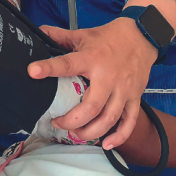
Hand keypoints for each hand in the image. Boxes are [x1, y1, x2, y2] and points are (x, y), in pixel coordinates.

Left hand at [28, 18, 157, 148]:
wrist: (142, 37)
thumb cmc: (110, 37)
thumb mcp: (83, 34)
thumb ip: (61, 36)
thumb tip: (39, 32)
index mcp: (92, 58)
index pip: (68, 64)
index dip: (50, 68)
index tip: (33, 71)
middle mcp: (108, 77)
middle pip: (91, 107)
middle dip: (72, 120)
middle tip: (57, 123)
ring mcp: (123, 90)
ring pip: (108, 118)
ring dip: (90, 132)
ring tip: (75, 134)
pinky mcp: (135, 97)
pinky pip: (129, 122)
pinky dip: (119, 136)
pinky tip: (107, 144)